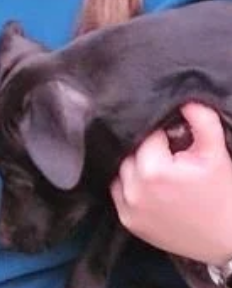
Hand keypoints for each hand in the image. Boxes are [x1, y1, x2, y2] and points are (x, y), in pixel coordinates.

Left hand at [111, 102, 231, 264]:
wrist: (228, 241)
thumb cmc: (223, 196)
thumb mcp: (216, 154)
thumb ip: (201, 121)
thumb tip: (184, 100)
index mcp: (153, 170)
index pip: (145, 135)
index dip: (162, 136)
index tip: (176, 143)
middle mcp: (135, 190)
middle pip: (131, 152)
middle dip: (149, 151)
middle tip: (172, 160)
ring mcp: (129, 208)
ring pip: (122, 170)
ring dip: (137, 167)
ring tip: (162, 173)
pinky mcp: (128, 222)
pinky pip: (119, 192)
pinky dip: (131, 186)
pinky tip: (152, 188)